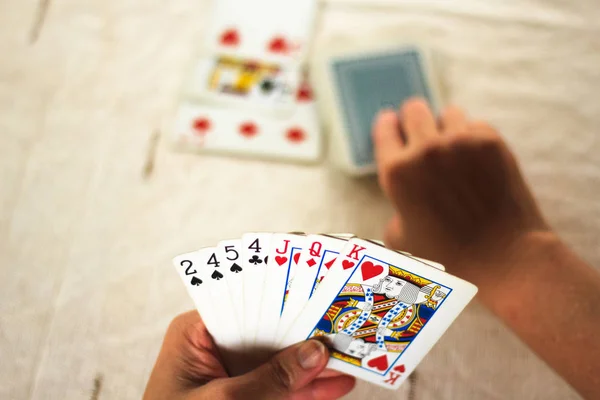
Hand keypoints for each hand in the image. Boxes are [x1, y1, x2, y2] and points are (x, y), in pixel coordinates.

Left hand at [143, 311, 355, 399]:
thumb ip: (270, 379)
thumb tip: (314, 353)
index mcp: (197, 334)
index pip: (246, 306)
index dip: (284, 302)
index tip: (320, 299)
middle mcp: (215, 348)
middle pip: (269, 333)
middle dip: (305, 333)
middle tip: (344, 327)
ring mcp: (232, 375)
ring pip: (280, 363)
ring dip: (314, 364)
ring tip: (351, 358)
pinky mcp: (245, 398)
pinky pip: (279, 389)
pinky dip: (306, 390)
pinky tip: (335, 386)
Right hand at [373, 99, 550, 288]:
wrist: (502, 258)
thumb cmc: (447, 256)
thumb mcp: (400, 238)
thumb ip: (395, 208)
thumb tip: (403, 198)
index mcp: (397, 172)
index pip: (384, 128)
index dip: (389, 128)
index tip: (394, 128)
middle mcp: (425, 150)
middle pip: (414, 108)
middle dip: (416, 121)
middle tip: (423, 135)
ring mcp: (460, 142)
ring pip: (449, 113)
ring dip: (447, 128)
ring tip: (454, 151)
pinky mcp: (491, 142)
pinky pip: (476, 126)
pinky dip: (474, 139)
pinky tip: (477, 163)